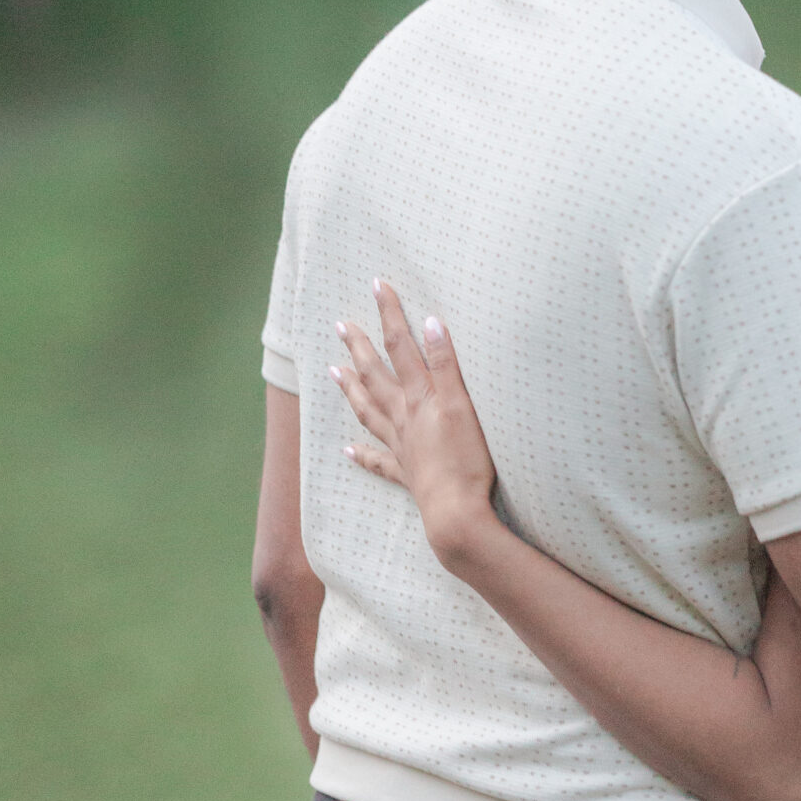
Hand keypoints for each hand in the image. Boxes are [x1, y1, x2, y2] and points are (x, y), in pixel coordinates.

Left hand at [330, 280, 498, 573]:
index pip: (400, 347)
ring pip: (369, 412)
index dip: (389, 315)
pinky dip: (360, 454)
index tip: (377, 286)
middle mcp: (404, 418)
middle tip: (341, 325)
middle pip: (375, 376)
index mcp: (419, 397)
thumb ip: (445, 364)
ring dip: (351, 390)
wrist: (456, 514)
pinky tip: (346, 450)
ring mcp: (401, 446)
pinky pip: (377, 461)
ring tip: (333, 372)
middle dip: (359, 347)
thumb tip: (430, 322)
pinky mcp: (406, 473)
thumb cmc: (466, 459)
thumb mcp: (462, 405)